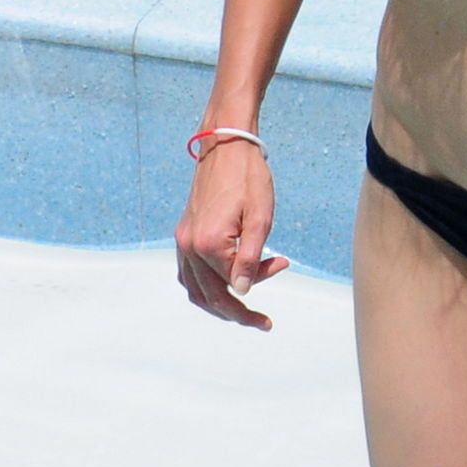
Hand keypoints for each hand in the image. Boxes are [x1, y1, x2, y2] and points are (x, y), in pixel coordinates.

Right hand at [174, 141, 290, 330]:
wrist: (226, 144)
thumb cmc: (248, 177)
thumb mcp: (260, 218)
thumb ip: (251, 259)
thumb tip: (242, 293)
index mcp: (209, 244)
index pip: (235, 282)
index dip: (262, 279)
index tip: (283, 263)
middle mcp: (189, 246)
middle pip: (211, 297)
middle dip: (239, 313)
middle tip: (263, 323)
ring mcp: (183, 240)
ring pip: (195, 290)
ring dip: (219, 305)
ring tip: (243, 312)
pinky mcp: (184, 233)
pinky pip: (188, 274)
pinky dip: (204, 288)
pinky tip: (222, 288)